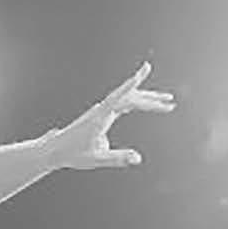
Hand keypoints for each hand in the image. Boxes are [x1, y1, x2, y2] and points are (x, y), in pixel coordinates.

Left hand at [44, 60, 175, 170]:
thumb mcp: (97, 159)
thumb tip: (138, 158)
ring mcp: (102, 110)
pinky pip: (123, 104)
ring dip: (147, 101)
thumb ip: (118, 158)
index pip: (120, 96)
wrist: (56, 149)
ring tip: (167, 104)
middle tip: (171, 103)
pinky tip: (146, 104)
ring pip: (128, 100)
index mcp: (100, 116)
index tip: (145, 69)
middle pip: (130, 98)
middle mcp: (102, 109)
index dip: (134, 82)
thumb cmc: (73, 154)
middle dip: (152, 100)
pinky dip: (136, 103)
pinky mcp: (102, 114)